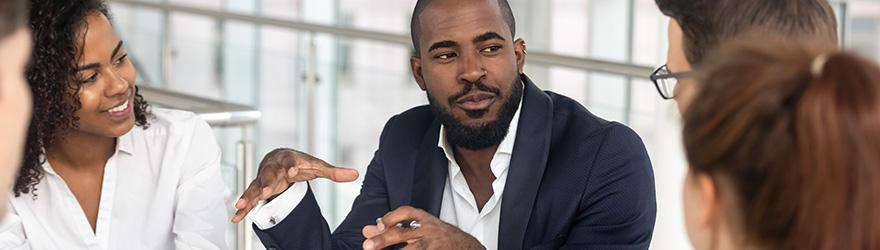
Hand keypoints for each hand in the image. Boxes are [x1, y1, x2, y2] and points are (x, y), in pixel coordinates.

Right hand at [231, 148, 358, 222]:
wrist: (280, 158)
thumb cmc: (299, 162)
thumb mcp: (317, 166)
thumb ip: (334, 172)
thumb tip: (355, 174)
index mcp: (289, 160)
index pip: (291, 162)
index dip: (291, 167)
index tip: (292, 172)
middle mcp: (274, 168)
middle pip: (269, 175)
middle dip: (266, 183)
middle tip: (266, 192)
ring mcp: (264, 179)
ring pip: (255, 187)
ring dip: (248, 196)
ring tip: (241, 205)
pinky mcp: (258, 189)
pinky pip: (249, 198)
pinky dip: (243, 208)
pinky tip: (236, 217)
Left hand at [361, 206, 484, 249]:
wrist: (467, 247)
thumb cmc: (440, 238)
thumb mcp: (420, 229)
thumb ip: (394, 229)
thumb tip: (367, 230)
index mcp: (425, 219)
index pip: (406, 212)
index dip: (390, 217)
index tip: (378, 225)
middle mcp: (429, 230)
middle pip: (403, 233)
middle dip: (383, 239)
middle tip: (367, 246)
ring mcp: (433, 245)